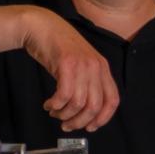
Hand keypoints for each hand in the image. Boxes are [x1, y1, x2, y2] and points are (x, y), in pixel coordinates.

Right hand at [22, 8, 118, 131]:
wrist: (42, 26)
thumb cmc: (58, 48)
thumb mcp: (81, 65)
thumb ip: (87, 84)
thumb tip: (86, 113)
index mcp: (103, 68)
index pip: (112, 100)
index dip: (103, 119)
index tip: (90, 127)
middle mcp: (96, 67)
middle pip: (94, 106)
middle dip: (79, 121)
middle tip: (67, 125)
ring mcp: (82, 65)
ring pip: (78, 103)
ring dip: (64, 114)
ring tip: (55, 112)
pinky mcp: (66, 64)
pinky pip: (64, 95)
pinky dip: (55, 105)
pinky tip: (49, 104)